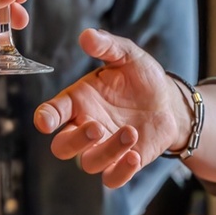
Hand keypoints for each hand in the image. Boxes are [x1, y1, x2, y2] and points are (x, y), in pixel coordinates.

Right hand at [34, 29, 190, 187]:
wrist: (169, 103)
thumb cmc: (141, 78)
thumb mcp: (127, 56)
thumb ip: (107, 46)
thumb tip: (87, 35)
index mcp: (78, 101)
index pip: (52, 113)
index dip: (45, 118)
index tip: (46, 121)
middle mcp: (85, 127)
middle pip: (62, 146)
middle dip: (75, 140)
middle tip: (97, 127)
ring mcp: (103, 148)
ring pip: (87, 163)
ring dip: (107, 152)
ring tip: (131, 132)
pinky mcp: (123, 163)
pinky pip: (111, 179)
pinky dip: (120, 172)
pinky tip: (135, 156)